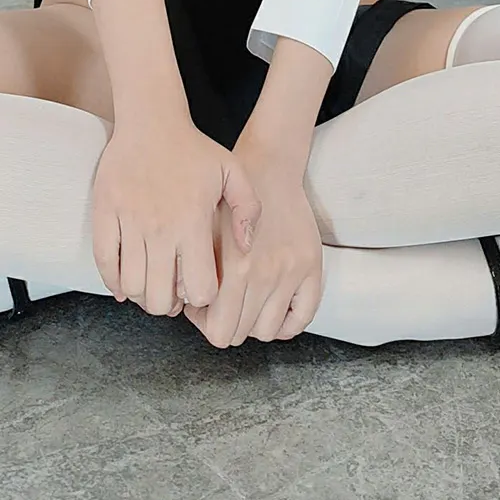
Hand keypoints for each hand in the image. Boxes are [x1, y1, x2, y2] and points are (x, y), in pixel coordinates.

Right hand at [92, 115, 260, 317]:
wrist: (151, 121)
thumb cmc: (194, 149)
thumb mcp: (234, 172)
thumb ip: (249, 210)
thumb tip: (246, 249)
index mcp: (192, 222)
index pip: (198, 289)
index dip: (202, 295)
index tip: (201, 284)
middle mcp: (160, 228)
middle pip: (160, 299)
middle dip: (170, 305)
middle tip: (174, 291)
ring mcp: (129, 223)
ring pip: (131, 287)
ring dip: (143, 295)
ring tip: (153, 283)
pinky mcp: (105, 214)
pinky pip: (104, 265)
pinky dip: (113, 283)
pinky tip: (125, 282)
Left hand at [185, 142, 323, 345]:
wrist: (269, 166)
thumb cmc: (229, 195)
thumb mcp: (202, 229)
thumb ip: (193, 270)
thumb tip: (187, 304)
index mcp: (235, 268)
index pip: (218, 331)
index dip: (205, 322)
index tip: (202, 305)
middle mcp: (265, 274)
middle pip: (240, 333)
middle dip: (225, 322)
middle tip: (220, 302)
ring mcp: (291, 272)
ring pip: (267, 331)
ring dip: (252, 322)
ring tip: (243, 301)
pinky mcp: (312, 267)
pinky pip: (302, 317)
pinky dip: (285, 322)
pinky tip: (271, 306)